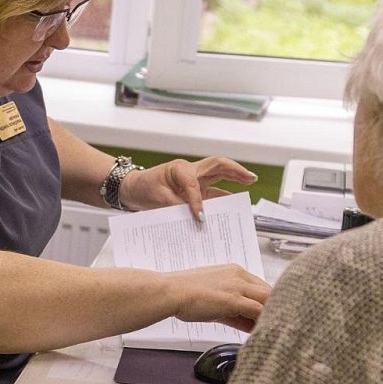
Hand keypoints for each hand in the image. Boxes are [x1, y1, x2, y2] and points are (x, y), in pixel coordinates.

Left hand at [119, 157, 257, 219]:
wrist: (133, 188)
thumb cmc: (143, 188)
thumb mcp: (156, 199)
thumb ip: (176, 207)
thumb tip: (194, 218)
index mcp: (179, 169)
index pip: (194, 185)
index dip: (197, 202)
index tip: (200, 218)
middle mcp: (190, 171)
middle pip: (218, 165)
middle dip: (235, 170)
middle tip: (250, 178)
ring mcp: (194, 180)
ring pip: (219, 176)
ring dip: (234, 180)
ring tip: (248, 187)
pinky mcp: (194, 190)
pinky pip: (212, 192)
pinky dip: (223, 198)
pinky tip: (231, 208)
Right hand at [164, 264, 270, 331]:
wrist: (171, 292)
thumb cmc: (185, 294)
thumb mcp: (213, 296)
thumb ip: (231, 307)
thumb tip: (244, 320)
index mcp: (235, 271)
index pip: (261, 287)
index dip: (266, 303)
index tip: (265, 316)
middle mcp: (239, 276)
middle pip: (269, 292)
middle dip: (273, 309)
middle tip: (273, 325)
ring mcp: (238, 287)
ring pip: (268, 300)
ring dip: (271, 315)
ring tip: (271, 330)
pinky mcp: (234, 300)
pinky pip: (258, 311)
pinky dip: (263, 321)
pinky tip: (263, 332)